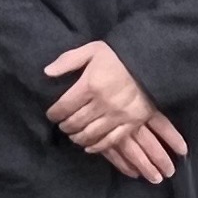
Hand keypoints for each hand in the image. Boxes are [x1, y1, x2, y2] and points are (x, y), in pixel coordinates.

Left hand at [44, 39, 187, 173]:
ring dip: (77, 138)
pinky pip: (110, 141)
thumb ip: (68, 60)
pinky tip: (88, 146)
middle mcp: (103, 103)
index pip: (64, 106)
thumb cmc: (118, 56)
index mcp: (91, 85)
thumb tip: (46, 72)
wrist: (151, 62)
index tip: (51, 115)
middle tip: (62, 125)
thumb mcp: (92, 50)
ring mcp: (118, 115)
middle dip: (65, 126)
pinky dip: (96, 147)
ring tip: (73, 135)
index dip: (54, 114)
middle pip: (75, 122)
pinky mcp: (131, 123)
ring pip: (90, 134)